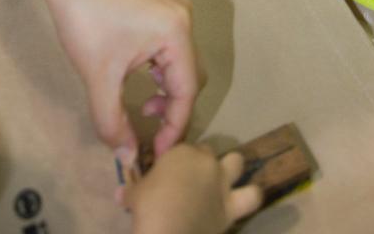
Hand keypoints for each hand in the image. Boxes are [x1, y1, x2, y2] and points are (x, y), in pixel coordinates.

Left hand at [46, 0, 199, 157]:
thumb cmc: (86, 20)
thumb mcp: (99, 78)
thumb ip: (113, 122)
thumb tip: (127, 157)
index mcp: (177, 34)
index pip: (187, 92)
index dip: (174, 128)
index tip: (156, 155)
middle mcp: (184, 20)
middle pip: (190, 78)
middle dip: (173, 110)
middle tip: (150, 134)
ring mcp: (174, 12)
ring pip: (181, 64)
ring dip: (167, 92)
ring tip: (144, 109)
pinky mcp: (160, 10)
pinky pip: (171, 50)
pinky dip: (161, 73)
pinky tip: (143, 83)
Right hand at [125, 145, 261, 233]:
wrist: (168, 233)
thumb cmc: (148, 209)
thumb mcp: (135, 196)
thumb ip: (132, 191)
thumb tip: (120, 195)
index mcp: (181, 153)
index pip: (183, 148)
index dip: (179, 161)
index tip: (172, 174)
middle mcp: (205, 161)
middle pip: (208, 152)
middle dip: (202, 162)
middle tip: (193, 180)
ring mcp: (221, 182)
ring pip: (237, 162)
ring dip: (234, 170)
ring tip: (226, 182)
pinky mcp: (232, 205)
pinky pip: (252, 196)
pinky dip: (250, 196)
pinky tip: (243, 201)